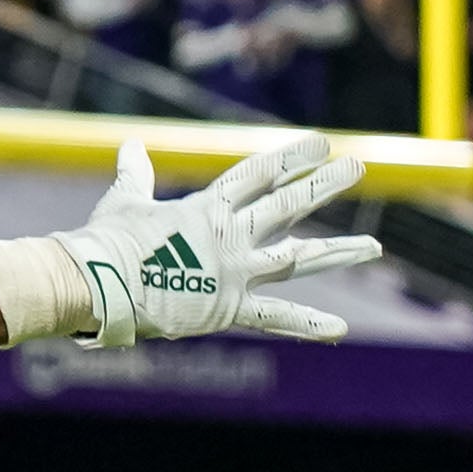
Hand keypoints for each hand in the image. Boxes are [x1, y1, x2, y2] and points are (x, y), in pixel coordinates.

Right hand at [40, 136, 379, 344]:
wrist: (98, 284)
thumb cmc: (104, 242)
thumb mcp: (123, 202)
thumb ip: (136, 175)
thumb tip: (130, 146)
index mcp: (206, 208)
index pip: (257, 174)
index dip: (291, 157)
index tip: (320, 142)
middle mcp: (229, 235)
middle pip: (288, 205)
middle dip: (324, 184)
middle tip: (358, 166)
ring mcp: (234, 271)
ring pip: (297, 257)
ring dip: (337, 251)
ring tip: (374, 246)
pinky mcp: (228, 307)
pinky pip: (275, 317)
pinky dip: (307, 324)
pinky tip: (340, 328)